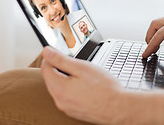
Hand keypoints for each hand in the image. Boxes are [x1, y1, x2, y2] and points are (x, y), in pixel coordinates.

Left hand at [41, 46, 163, 124]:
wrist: (118, 108)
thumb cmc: (104, 88)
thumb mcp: (82, 68)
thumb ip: (61, 59)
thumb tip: (46, 52)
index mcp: (59, 88)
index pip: (45, 69)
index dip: (50, 57)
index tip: (56, 52)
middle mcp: (59, 101)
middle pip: (51, 79)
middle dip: (59, 68)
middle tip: (74, 62)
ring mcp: (67, 108)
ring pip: (59, 89)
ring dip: (66, 79)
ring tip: (83, 75)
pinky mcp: (74, 112)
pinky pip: (67, 97)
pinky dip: (72, 89)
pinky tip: (86, 86)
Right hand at [142, 11, 163, 59]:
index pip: (161, 33)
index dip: (151, 45)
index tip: (146, 54)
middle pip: (156, 24)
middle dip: (149, 37)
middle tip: (148, 52)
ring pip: (160, 23)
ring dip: (154, 34)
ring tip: (154, 48)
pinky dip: (161, 33)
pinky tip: (163, 41)